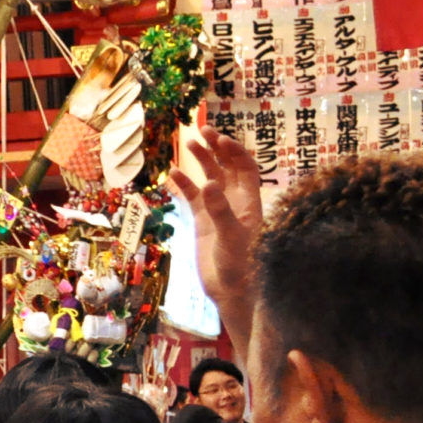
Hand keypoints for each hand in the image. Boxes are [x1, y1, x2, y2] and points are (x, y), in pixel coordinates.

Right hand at [170, 126, 262, 347]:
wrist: (231, 291)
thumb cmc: (241, 264)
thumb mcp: (231, 237)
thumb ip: (220, 210)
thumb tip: (209, 184)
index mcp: (250, 202)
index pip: (245, 168)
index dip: (234, 151)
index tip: (219, 140)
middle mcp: (235, 202)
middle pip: (227, 167)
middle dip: (216, 148)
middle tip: (201, 131)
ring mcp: (218, 211)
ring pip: (209, 178)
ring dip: (200, 161)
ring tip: (186, 144)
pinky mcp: (203, 222)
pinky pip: (192, 197)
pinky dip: (184, 185)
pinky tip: (172, 175)